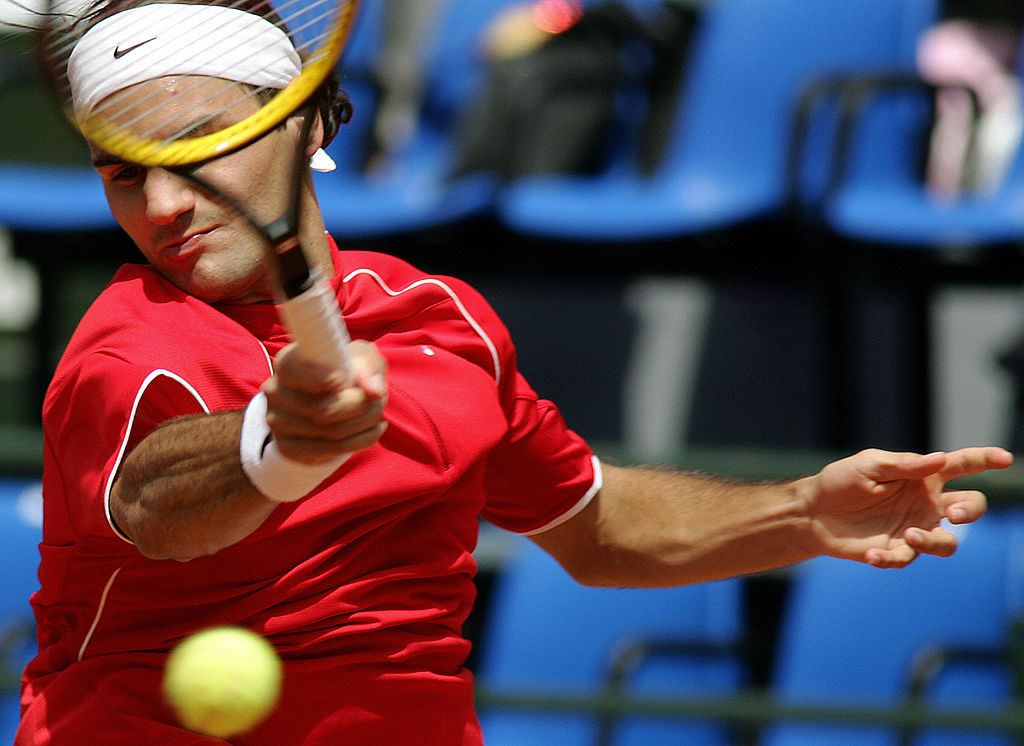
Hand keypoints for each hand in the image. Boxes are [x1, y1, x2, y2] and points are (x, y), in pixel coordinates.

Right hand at [262, 340, 387, 463]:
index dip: (321, 378)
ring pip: (333, 432)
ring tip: (377, 412)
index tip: (343, 381)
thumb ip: (368, 367)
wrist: (331, 399)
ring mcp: (278, 422)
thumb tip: (374, 392)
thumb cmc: (347, 370)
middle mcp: (276, 391)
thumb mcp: (360, 357)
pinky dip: (362, 440)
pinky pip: (332, 451)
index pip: (294, 371)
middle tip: (379, 400)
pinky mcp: (288, 447)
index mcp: (287, 361)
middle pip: (324, 410)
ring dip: (366, 423)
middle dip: (362, 407)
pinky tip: (371, 429)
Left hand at [804, 447, 1012, 567]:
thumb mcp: (869, 464)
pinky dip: (890, 558)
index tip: (1005, 458)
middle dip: (970, 511)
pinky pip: (906, 559)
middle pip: (969, 508)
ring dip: (934, 541)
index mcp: (923, 477)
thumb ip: (904, 464)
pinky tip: (871, 554)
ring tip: (910, 534)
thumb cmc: (842, 481)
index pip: (962, 466)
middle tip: (952, 514)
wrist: (814, 512)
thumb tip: (940, 459)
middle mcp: (926, 504)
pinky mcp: (896, 551)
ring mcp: (914, 529)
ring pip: (947, 543)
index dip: (985, 460)